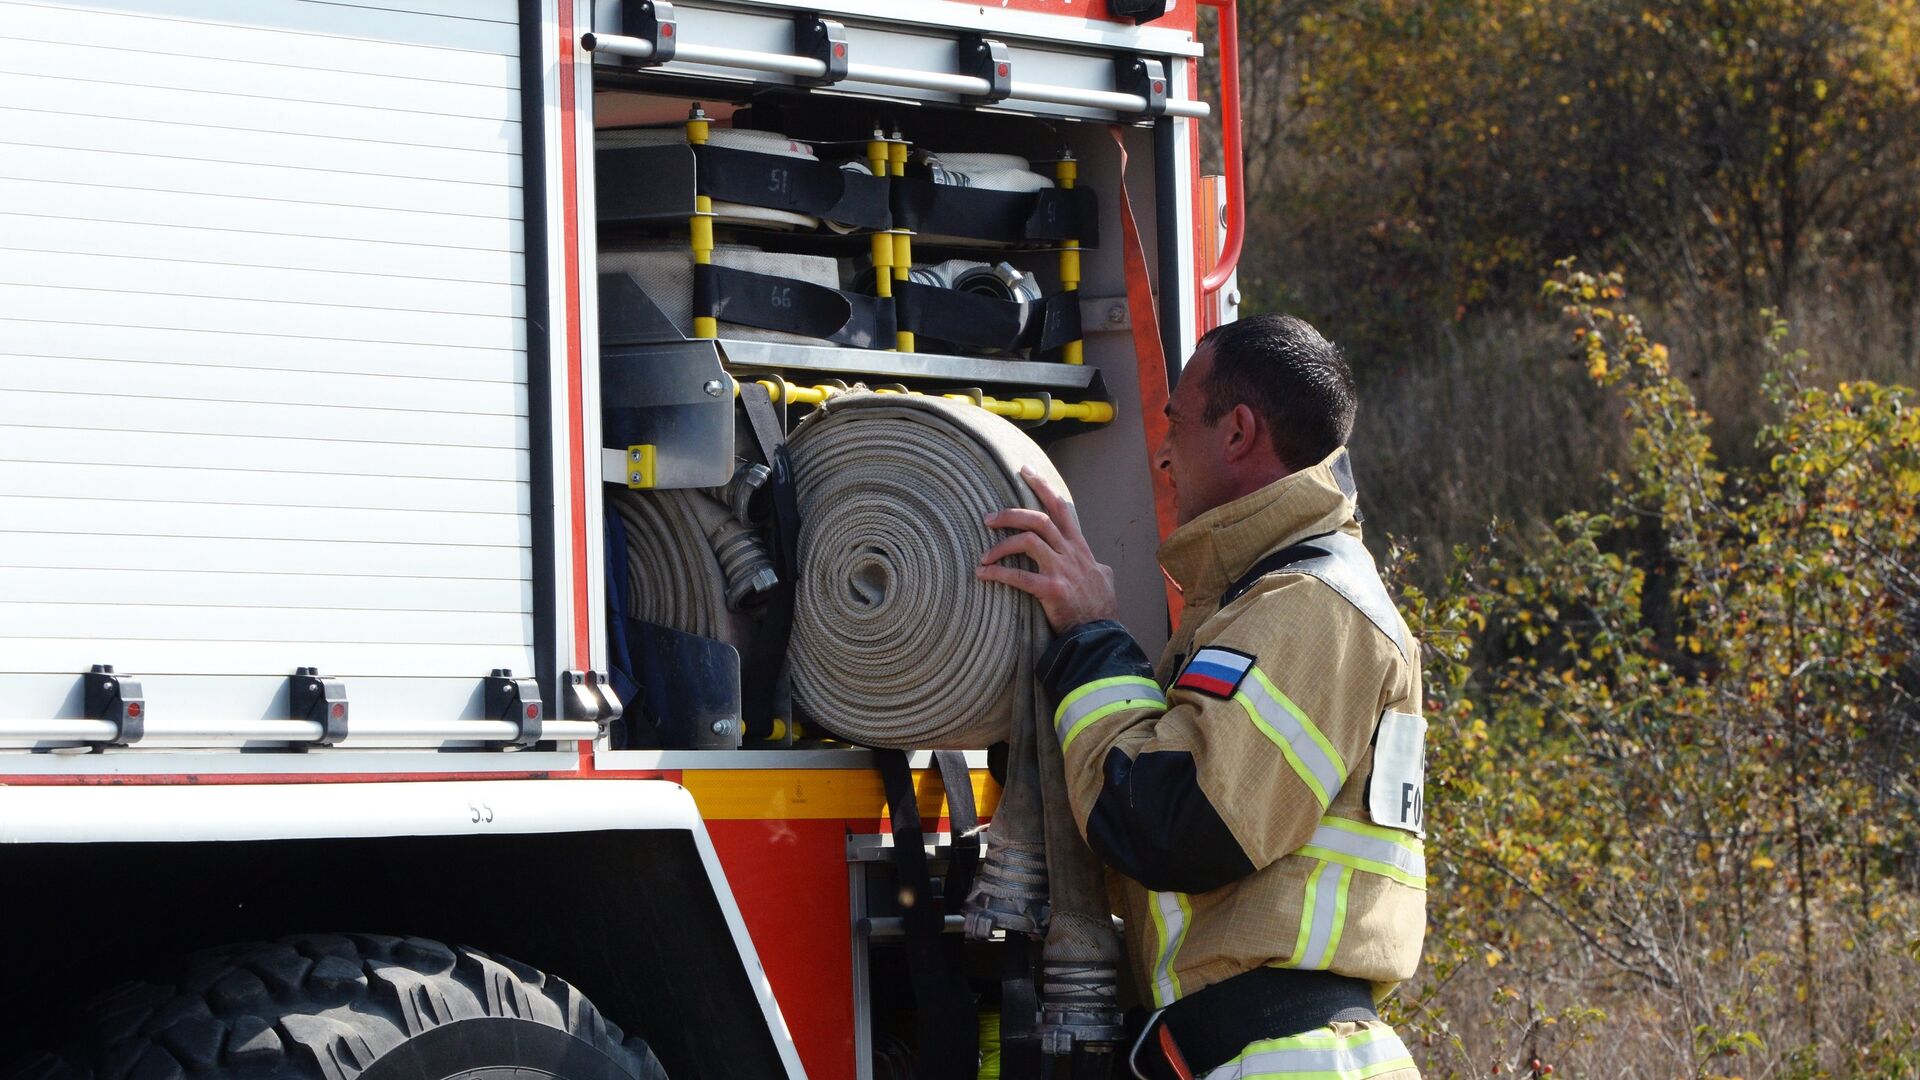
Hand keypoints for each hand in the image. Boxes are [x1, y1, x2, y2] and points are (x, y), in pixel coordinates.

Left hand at [977, 466, 1118, 632]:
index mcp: (1080, 548)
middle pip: (1039, 519)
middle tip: (988, 518)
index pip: (1062, 508)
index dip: (1043, 486)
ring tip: (984, 557)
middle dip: (1010, 514)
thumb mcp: (1105, 580)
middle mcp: (1071, 554)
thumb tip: (1098, 564)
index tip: (1025, 470)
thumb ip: (1097, 566)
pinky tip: (983, 575)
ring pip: (1028, 541)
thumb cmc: (1101, 609)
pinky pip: (1019, 576)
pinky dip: (997, 574)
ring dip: (1000, 546)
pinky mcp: (1052, 590)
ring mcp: (1062, 571)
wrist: (1102, 637)